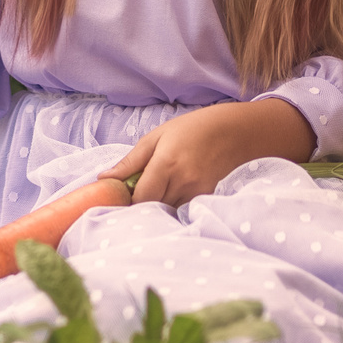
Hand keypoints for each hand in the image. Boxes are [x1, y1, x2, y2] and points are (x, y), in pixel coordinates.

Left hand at [99, 97, 316, 207]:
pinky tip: (172, 198)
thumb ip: (130, 162)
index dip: (126, 204)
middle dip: (140, 209)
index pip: (140, 199)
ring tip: (155, 196)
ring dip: (158, 210)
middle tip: (133, 200)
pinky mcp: (209, 200)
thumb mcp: (157, 137)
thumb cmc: (193, 129)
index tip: (119, 200)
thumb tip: (104, 179)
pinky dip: (174, 209)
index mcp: (166, 164)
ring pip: (169, 214)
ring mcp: (199, 194)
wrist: (238, 132)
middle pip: (153, 210)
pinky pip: (185, 212)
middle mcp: (183, 183)